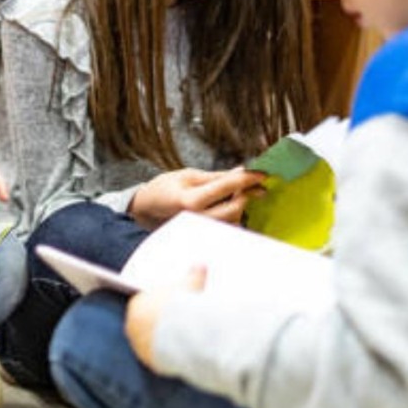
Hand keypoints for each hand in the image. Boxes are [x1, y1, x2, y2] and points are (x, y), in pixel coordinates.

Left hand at [125, 265, 206, 368]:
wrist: (184, 331)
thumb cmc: (182, 305)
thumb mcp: (190, 284)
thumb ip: (193, 275)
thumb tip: (200, 266)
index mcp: (136, 305)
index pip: (142, 306)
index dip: (158, 308)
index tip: (170, 310)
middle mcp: (132, 326)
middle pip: (143, 326)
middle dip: (157, 326)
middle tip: (176, 327)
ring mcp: (139, 346)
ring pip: (149, 344)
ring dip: (160, 343)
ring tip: (180, 343)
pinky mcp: (150, 362)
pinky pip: (157, 360)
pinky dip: (166, 358)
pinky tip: (180, 356)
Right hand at [128, 167, 264, 228]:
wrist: (145, 209)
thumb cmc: (164, 189)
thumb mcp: (188, 175)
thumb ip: (217, 176)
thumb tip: (242, 172)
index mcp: (191, 200)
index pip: (228, 187)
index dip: (248, 178)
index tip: (262, 173)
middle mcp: (198, 219)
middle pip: (236, 208)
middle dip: (247, 194)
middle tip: (254, 184)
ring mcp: (201, 230)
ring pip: (234, 220)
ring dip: (240, 206)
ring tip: (237, 195)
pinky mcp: (204, 236)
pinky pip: (227, 229)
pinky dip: (233, 217)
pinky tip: (229, 207)